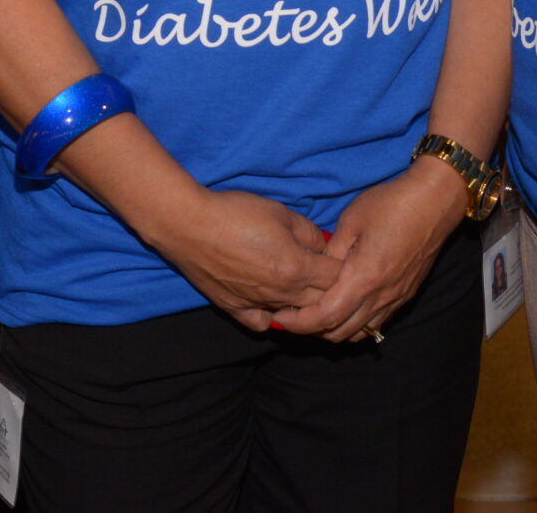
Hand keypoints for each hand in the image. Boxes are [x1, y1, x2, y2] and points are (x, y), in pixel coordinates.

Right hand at [140, 187, 338, 331]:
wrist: (189, 225)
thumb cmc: (235, 213)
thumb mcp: (281, 212)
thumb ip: (309, 233)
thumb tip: (323, 246)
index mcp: (298, 268)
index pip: (338, 278)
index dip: (347, 269)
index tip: (347, 260)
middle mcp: (282, 294)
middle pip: (322, 303)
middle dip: (333, 291)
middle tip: (331, 278)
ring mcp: (258, 305)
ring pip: (296, 318)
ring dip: (307, 308)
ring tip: (308, 293)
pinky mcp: (235, 309)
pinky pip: (262, 324)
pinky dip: (273, 318)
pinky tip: (273, 305)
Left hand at [271, 163, 467, 342]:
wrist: (435, 202)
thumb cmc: (391, 204)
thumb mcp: (351, 221)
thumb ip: (332, 253)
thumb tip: (317, 272)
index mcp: (364, 277)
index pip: (326, 317)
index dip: (299, 323)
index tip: (280, 316)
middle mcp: (382, 296)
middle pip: (341, 333)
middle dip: (312, 330)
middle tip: (292, 315)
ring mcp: (396, 299)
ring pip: (360, 332)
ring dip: (335, 329)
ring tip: (315, 312)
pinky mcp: (405, 295)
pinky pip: (376, 322)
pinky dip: (355, 323)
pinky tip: (344, 306)